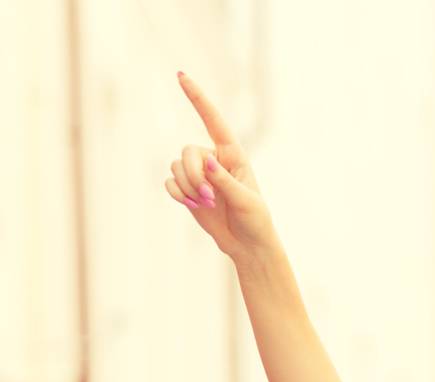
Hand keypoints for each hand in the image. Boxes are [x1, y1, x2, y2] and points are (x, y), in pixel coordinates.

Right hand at [165, 72, 276, 260]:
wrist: (247, 244)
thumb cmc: (254, 220)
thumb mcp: (245, 200)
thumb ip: (225, 180)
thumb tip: (207, 161)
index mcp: (233, 154)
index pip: (213, 120)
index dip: (197, 97)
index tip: (180, 75)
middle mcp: (214, 159)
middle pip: (187, 151)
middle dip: (193, 175)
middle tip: (209, 198)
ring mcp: (199, 174)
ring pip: (176, 167)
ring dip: (187, 188)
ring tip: (205, 204)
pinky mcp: (188, 189)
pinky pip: (170, 182)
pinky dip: (178, 194)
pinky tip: (192, 206)